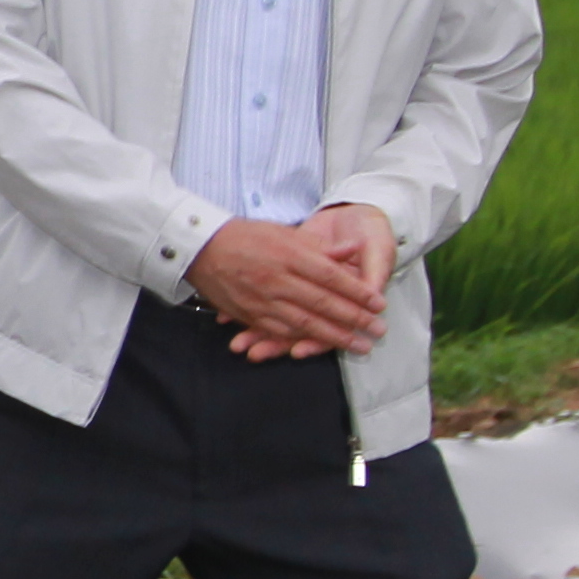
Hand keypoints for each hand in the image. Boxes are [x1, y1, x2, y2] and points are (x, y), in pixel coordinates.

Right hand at [189, 211, 387, 358]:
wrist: (200, 248)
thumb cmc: (245, 236)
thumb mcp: (284, 232)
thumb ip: (319, 246)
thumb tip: (351, 253)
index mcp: (289, 255)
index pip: (333, 278)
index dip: (358, 293)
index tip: (378, 305)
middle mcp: (277, 279)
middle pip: (324, 304)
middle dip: (355, 320)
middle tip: (378, 331)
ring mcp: (262, 299)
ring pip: (306, 323)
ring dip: (335, 337)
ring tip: (358, 346)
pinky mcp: (249, 314)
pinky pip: (280, 331)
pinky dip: (303, 339)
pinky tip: (321, 345)